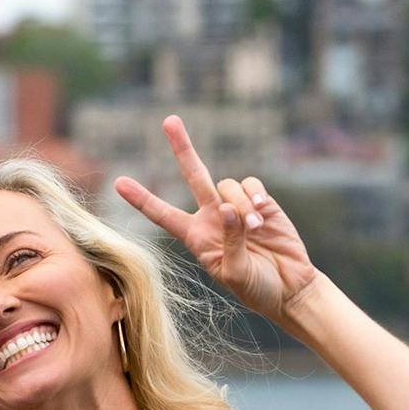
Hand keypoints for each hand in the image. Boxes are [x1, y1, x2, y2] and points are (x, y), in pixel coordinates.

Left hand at [115, 116, 318, 326]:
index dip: (142, 199)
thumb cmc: (256, 288)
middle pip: (194, 175)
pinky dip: (255, 195)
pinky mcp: (262, 202)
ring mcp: (237, 207)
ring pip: (228, 185)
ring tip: (255, 230)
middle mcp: (212, 217)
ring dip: (241, 205)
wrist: (289, 287)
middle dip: (182, 147)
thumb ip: (229, 240)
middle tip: (169, 121)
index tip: (119, 182)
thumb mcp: (236, 273)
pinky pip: (251, 185)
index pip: (163, 214)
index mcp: (196, 237)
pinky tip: (263, 212)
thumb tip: (226, 207)